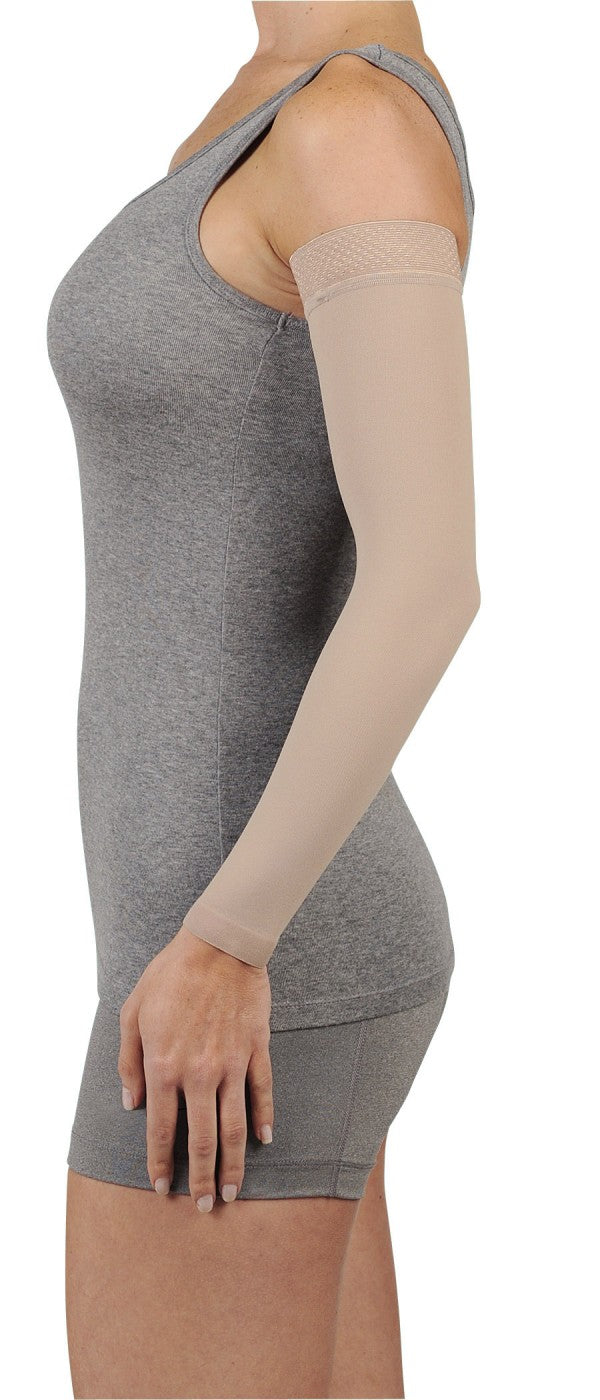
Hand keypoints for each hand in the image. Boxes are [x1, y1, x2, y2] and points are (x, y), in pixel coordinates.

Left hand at [118, 925, 272, 1210]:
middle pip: (203, 1140)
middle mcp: (199, 1074)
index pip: (162, 1129)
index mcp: (164, 1066)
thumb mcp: (131, 1013)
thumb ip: (128, 1062)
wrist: (219, 944)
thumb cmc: (169, 975)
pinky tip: (264, 1141)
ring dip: (235, 1164)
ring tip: (234, 1191)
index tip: (162, 1188)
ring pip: (236, 1126)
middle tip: (206, 1208)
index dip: (162, 1163)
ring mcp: (232, 1064)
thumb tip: (131, 1103)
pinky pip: (262, 1092)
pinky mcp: (256, 1050)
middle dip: (203, 1178)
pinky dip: (264, 1119)